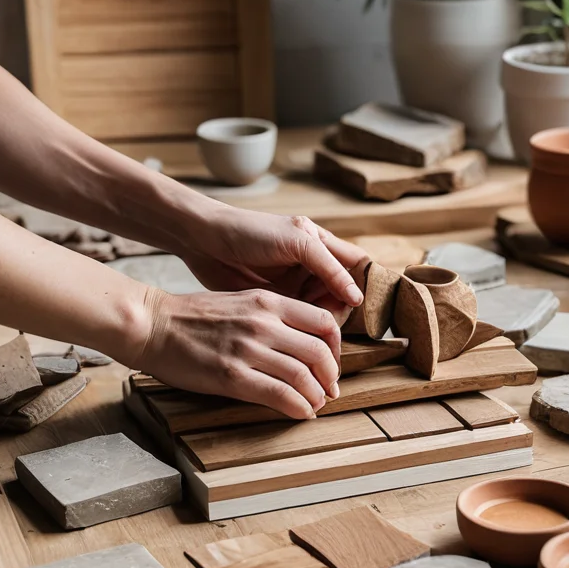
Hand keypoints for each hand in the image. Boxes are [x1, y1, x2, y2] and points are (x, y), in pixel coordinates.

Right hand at [137, 287, 341, 418]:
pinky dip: (298, 407)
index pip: (323, 322)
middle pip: (320, 351)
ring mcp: (248, 350)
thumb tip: (301, 338)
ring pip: (304, 375)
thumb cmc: (193, 316)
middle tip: (329, 388)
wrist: (153, 325)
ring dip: (317, 395)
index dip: (336, 347)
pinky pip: (280, 395)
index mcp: (268, 302)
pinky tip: (301, 413)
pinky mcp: (232, 376)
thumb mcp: (241, 301)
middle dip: (330, 375)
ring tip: (315, 403)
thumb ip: (272, 315)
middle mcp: (263, 323)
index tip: (331, 363)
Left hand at [181, 206, 366, 316]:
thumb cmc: (250, 232)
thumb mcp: (296, 242)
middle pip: (342, 295)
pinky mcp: (277, 304)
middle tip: (330, 324)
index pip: (356, 267)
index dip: (364, 285)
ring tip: (314, 332)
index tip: (363, 306)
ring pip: (321, 312)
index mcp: (321, 245)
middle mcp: (311, 267)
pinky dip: (303, 330)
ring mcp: (294, 287)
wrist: (204, 242)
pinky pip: (299, 321)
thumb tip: (358, 298)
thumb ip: (329, 267)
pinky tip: (299, 335)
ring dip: (322, 324)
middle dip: (340, 310)